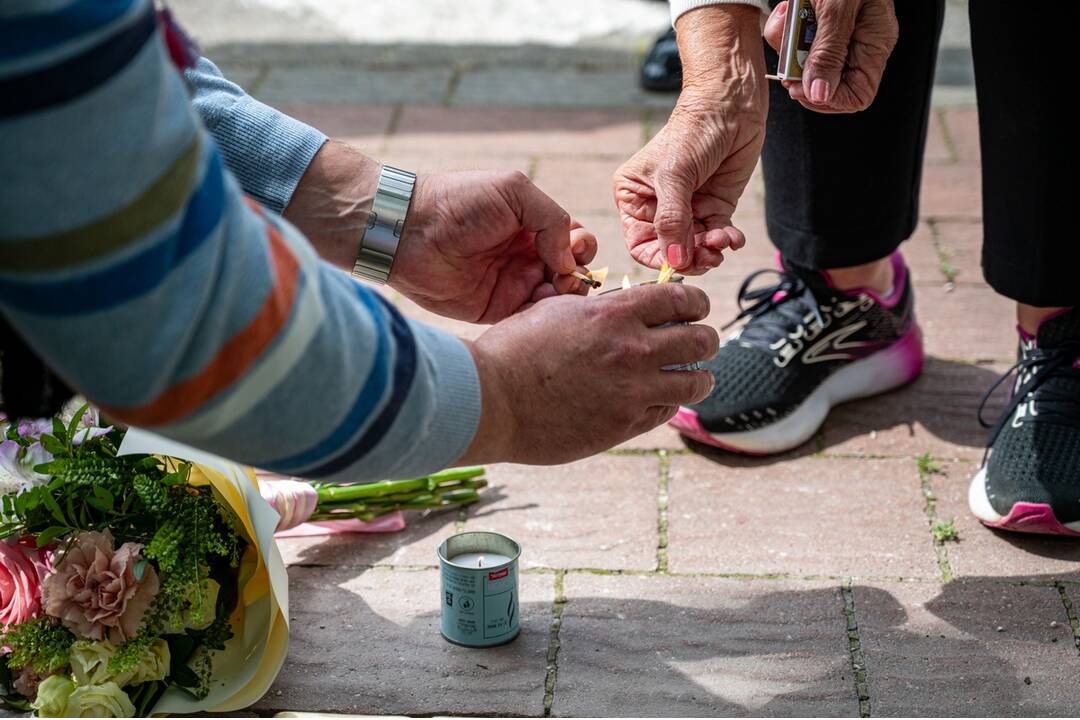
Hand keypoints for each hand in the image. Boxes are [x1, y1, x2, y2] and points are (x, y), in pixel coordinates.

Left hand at [283, 143, 594, 323]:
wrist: (410, 232)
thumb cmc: (458, 203)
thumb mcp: (515, 191)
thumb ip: (552, 218)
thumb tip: (570, 259)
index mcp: (532, 225)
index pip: (575, 240)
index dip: (582, 247)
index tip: (573, 249)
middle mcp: (526, 255)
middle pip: (572, 272)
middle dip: (579, 273)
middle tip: (563, 273)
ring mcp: (513, 283)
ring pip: (556, 298)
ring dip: (565, 295)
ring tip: (552, 287)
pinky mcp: (496, 308)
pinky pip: (530, 317)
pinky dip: (543, 314)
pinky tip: (539, 301)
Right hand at [456, 283, 719, 465]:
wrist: (490, 400)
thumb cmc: (513, 351)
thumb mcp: (558, 310)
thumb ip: (600, 309)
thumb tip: (626, 310)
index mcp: (615, 313)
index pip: (684, 299)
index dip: (697, 303)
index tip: (696, 309)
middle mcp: (633, 350)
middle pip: (702, 340)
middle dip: (706, 338)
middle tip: (701, 342)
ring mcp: (633, 391)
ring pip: (696, 382)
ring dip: (698, 377)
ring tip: (693, 377)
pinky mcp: (624, 425)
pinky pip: (666, 411)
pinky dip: (667, 402)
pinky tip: (656, 399)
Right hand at [614, 5, 765, 274]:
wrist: (732, 106)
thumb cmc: (692, 132)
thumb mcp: (675, 177)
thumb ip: (672, 222)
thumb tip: (674, 262)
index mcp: (635, 197)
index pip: (640, 243)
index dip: (658, 258)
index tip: (678, 262)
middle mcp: (659, 207)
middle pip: (670, 249)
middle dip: (691, 256)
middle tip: (709, 255)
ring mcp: (688, 208)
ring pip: (696, 247)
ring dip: (711, 250)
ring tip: (723, 240)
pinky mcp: (714, 206)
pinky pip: (717, 235)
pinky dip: (726, 241)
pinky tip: (733, 237)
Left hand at [765, 0, 897, 112]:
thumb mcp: (836, 8)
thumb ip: (828, 51)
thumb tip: (820, 95)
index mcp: (874, 42)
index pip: (856, 95)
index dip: (827, 99)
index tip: (799, 86)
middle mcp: (857, 42)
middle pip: (825, 82)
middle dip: (799, 68)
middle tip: (786, 52)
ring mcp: (837, 33)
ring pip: (805, 61)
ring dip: (787, 43)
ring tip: (788, 15)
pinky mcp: (817, 21)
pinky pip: (796, 40)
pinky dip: (785, 27)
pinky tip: (788, 6)